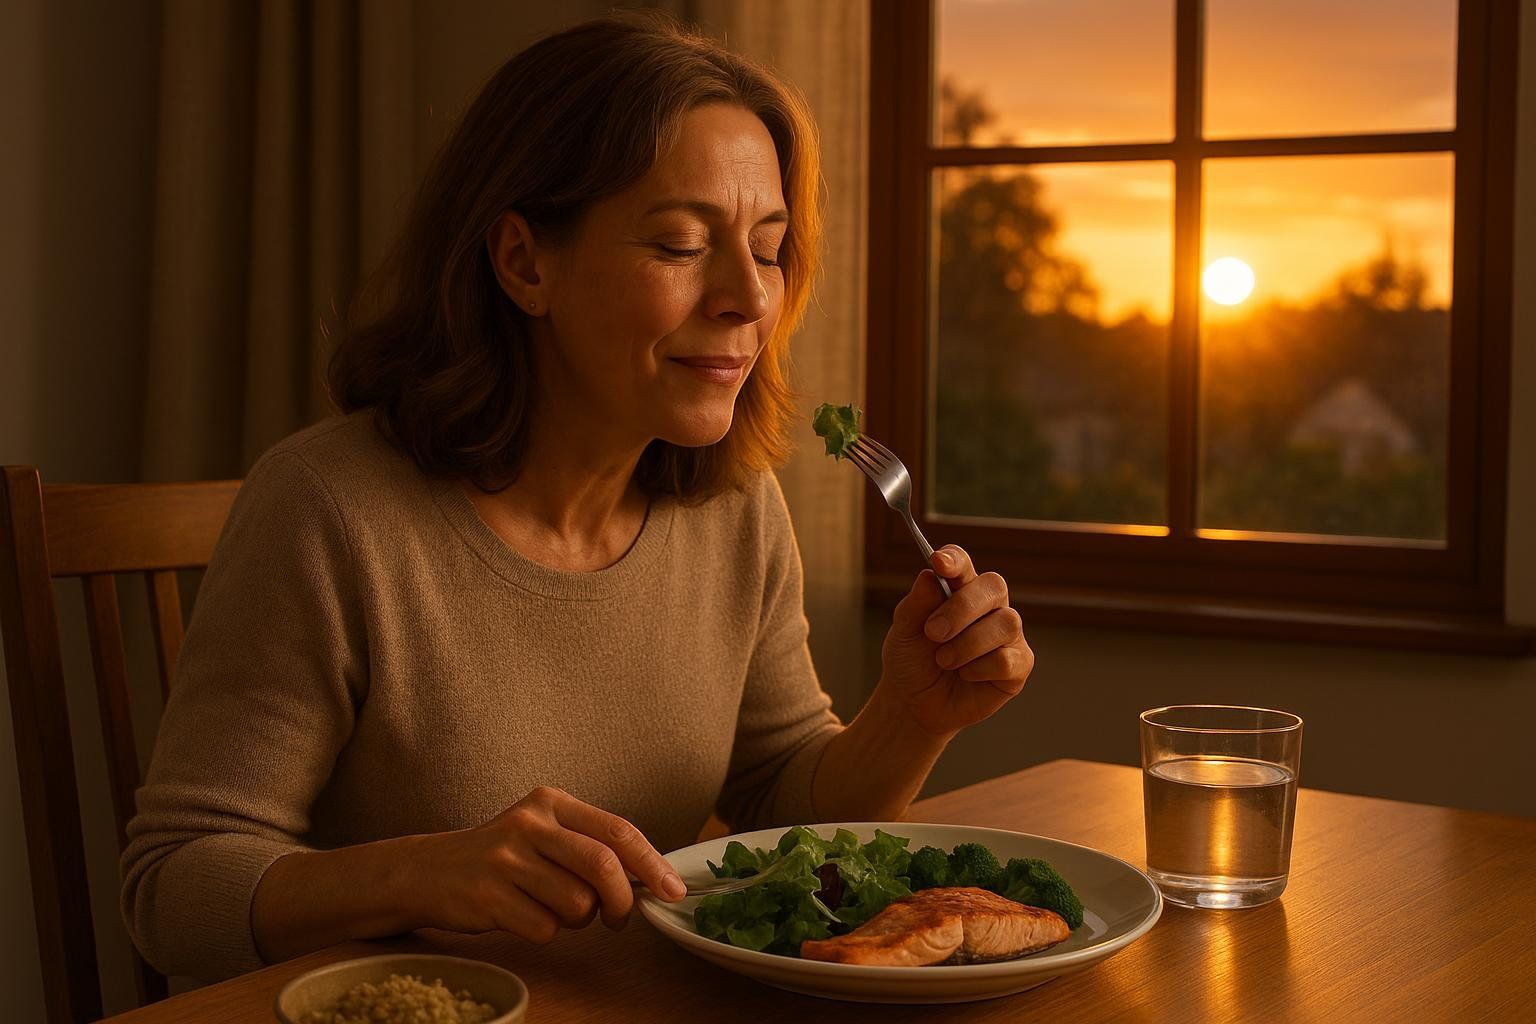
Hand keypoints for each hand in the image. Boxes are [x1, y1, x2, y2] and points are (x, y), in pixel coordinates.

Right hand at [405, 786, 685, 941]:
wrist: (428, 871)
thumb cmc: (502, 857)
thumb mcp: (542, 833)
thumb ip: (590, 847)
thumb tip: (649, 880)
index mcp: (551, 802)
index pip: (617, 830)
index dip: (652, 863)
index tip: (673, 890)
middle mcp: (529, 823)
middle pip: (603, 866)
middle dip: (622, 901)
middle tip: (618, 918)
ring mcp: (506, 859)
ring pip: (577, 904)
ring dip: (576, 920)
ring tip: (551, 907)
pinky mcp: (488, 895)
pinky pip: (544, 928)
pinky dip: (544, 931)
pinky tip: (522, 914)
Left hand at [875, 546, 1033, 737]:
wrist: (915, 705)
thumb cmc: (911, 662)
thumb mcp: (903, 632)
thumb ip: (915, 604)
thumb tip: (931, 574)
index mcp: (958, 591)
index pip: (963, 564)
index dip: (955, 560)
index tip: (939, 563)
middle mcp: (988, 607)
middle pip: (993, 585)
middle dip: (962, 608)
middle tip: (933, 633)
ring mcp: (1007, 635)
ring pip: (1006, 622)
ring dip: (968, 644)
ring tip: (944, 661)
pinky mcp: (1018, 665)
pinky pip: (1008, 659)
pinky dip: (980, 669)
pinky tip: (965, 675)